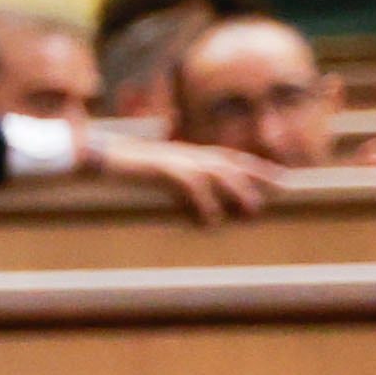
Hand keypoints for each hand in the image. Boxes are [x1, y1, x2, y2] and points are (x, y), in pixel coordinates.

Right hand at [84, 130, 276, 222]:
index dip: (257, 168)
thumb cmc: (121, 168)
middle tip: (283, 190)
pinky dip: (203, 203)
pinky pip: (190, 186)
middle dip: (258, 176)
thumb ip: (178, 185)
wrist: (93, 156)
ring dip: (237, 192)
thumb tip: (197, 207)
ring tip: (252, 210)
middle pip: (231, 163)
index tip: (282, 178)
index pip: (230, 158)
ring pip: (217, 173)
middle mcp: (185, 153)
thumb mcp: (155, 175)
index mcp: (186, 153)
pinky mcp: (161, 168)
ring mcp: (173, 159)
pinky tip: (211, 221)